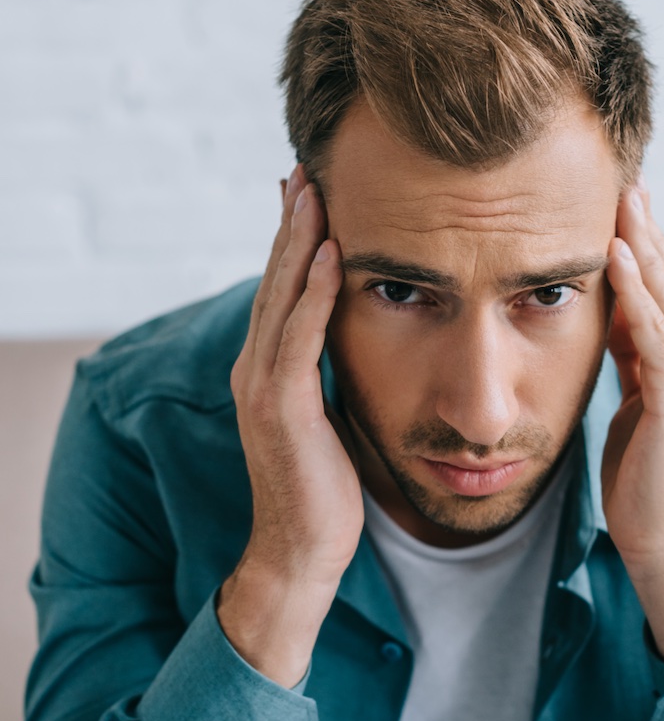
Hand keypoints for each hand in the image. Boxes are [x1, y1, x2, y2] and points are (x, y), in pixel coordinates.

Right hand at [217, 166, 363, 684]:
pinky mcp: (280, 409)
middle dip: (291, 222)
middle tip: (306, 167)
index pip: (282, 290)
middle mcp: (254, 368)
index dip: (295, 239)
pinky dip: (314, 293)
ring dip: (299, 240)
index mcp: (267, 369)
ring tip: (315, 189)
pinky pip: (298, 338)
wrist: (300, 553)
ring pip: (281, 296)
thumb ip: (327, 377)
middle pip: (275, 279)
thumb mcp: (327, 420)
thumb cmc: (322, 492)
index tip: (312, 191)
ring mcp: (261, 387)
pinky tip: (334, 254)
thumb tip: (352, 343)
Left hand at [602, 181, 663, 670]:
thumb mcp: (636, 402)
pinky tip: (618, 258)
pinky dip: (637, 293)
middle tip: (623, 178)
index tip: (620, 199)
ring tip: (621, 201)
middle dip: (645, 229)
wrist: (663, 541)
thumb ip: (633, 358)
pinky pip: (654, 335)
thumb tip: (612, 316)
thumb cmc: (645, 477)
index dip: (645, 244)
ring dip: (642, 246)